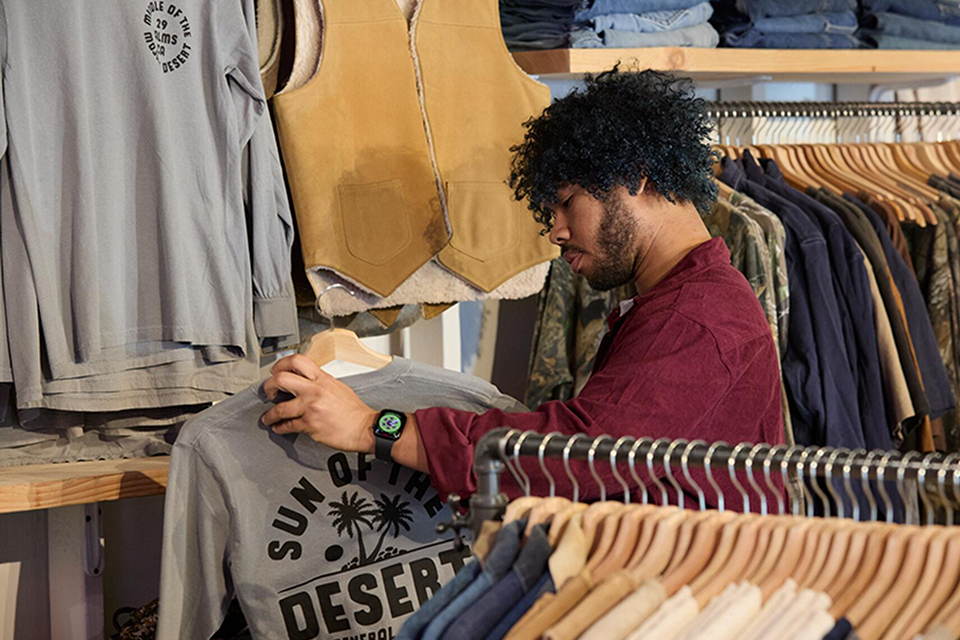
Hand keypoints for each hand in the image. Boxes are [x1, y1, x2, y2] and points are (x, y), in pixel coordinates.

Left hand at [260, 354, 377, 452]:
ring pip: (279, 408)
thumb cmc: (353, 410)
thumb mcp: (337, 386)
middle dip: (269, 387)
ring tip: (268, 417)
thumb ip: (318, 381)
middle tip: (269, 393)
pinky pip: (288, 425)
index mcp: (322, 378)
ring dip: (270, 414)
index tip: (275, 371)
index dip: (280, 364)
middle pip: (281, 379)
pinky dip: (280, 427)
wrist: (363, 427)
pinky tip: (279, 427)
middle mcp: (315, 390)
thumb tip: (302, 381)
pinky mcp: (310, 424)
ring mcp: (311, 407)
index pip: (296, 361)